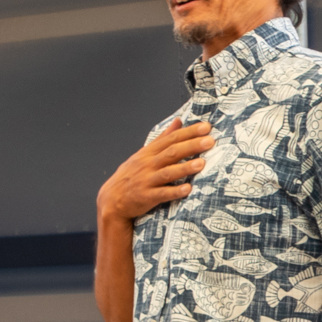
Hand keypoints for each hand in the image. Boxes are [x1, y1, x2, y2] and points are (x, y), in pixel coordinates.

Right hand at [96, 119, 212, 224]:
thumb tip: (178, 121)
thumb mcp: (143, 154)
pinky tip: (188, 189)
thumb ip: (162, 139)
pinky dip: (175, 191)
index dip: (188, 132)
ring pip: (168, 172)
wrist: (112, 199)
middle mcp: (147, 165)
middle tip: (210, 141)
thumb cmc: (131, 175)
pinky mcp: (146, 197)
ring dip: (185, 168)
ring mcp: (146, 181)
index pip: (171, 139)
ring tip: (202, 163)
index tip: (206, 127)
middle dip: (191, 146)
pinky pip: (162, 194)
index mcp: (148, 153)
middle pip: (171, 153)